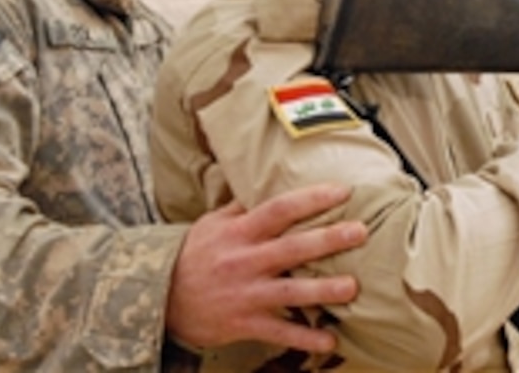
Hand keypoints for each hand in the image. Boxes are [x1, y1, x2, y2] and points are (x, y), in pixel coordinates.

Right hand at [166, 183, 367, 351]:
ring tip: (353, 287)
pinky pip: (278, 331)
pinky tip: (330, 340)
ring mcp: (245, 293)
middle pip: (292, 247)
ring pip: (290, 291)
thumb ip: (245, 206)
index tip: (343, 191)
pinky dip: (304, 337)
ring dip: (323, 290)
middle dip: (328, 239)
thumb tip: (270, 178)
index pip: (279, 209)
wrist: (157, 297)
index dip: (311, 199)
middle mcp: (245, 260)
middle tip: (360, 231)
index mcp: (240, 232)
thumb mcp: (214, 223)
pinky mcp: (243, 323)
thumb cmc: (194, 254)